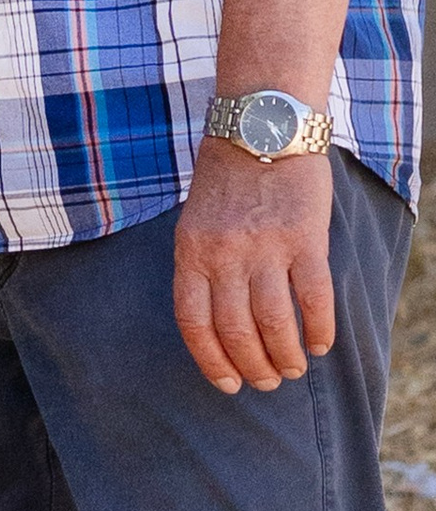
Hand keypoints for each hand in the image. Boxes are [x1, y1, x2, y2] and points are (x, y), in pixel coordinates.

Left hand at [173, 140, 336, 393]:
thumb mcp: (195, 221)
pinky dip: (319, 329)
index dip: (210, 361)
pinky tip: (321, 344)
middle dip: (252, 366)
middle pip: (235, 330)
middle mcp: (223, 254)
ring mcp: (264, 247)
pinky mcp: (304, 238)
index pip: (193, 323)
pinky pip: (313, 298)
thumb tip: (219, 326)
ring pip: (274, 323)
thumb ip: (203, 267)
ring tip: (293, 369)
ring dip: (285, 356)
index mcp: (190, 251)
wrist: (262, 126)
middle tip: (267, 382)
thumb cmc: (227, 178)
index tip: (227, 384)